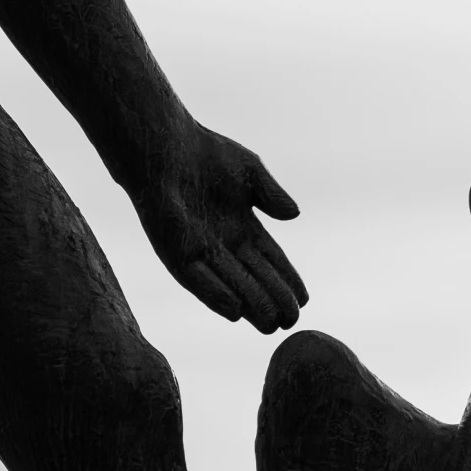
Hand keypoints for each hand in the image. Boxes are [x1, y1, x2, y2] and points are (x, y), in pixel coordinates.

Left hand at [131, 120, 307, 332]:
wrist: (165, 146)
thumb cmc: (206, 153)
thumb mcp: (249, 171)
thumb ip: (270, 194)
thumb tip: (295, 214)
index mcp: (243, 227)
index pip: (271, 259)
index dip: (288, 279)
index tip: (305, 299)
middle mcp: (224, 245)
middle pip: (255, 278)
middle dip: (274, 299)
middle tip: (292, 320)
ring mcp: (201, 251)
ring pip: (231, 285)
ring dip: (250, 305)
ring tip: (271, 324)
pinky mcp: (177, 253)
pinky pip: (199, 280)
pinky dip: (216, 295)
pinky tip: (235, 311)